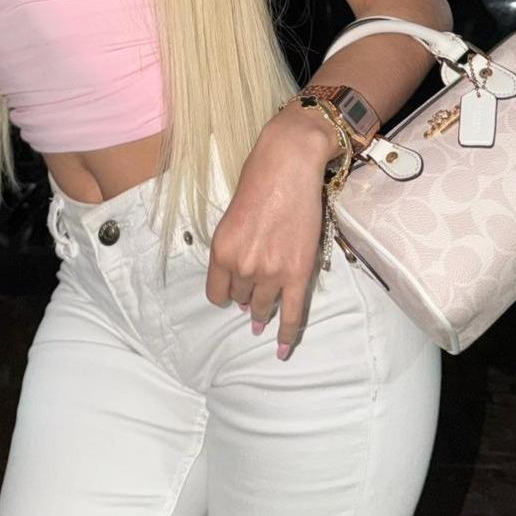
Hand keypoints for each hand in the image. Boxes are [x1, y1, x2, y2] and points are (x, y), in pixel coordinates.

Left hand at [204, 110, 334, 360]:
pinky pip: (292, 314)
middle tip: (256, 290)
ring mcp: (271, 272)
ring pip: (264, 308)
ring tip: (263, 317)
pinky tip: (281, 350)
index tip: (234, 292)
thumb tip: (242, 279)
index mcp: (221, 252)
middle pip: (242, 299)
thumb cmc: (259, 182)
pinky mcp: (298, 273)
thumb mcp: (231, 218)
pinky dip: (287, 335)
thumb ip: (234, 250)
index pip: (217, 293)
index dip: (226, 294)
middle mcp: (243, 266)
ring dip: (263, 312)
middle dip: (247, 296)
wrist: (289, 165)